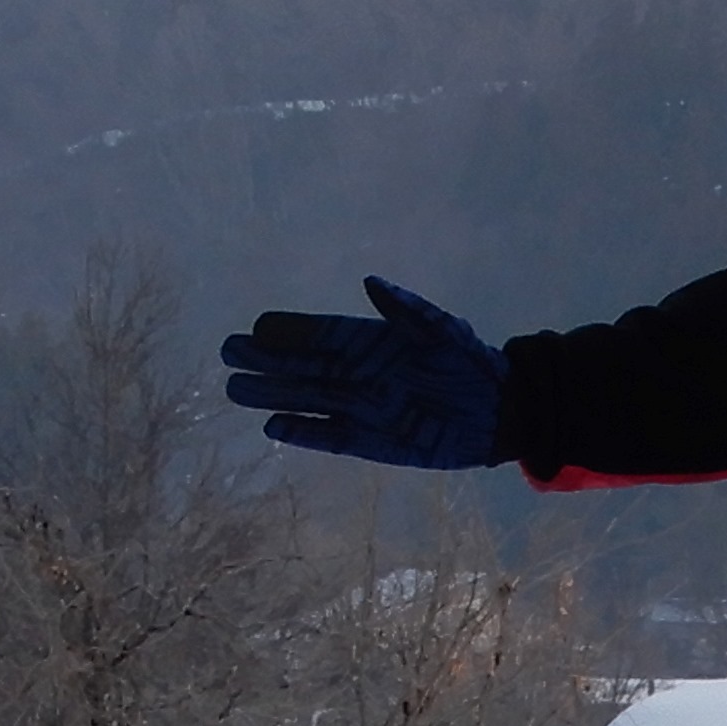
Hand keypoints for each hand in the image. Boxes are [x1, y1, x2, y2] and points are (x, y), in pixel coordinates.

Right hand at [220, 277, 508, 470]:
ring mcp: (362, 408)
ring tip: (235, 390)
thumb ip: (408, 310)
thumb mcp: (443, 330)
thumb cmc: (471, 362)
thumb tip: (371, 283)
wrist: (498, 411)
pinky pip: (330, 436)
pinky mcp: (371, 442)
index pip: (321, 334)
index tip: (259, 326)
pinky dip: (304, 433)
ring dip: (273, 396)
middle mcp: (359, 374)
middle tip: (228, 353)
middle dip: (266, 361)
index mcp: (372, 341)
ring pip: (308, 400)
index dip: (290, 330)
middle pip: (304, 367)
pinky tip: (273, 428)